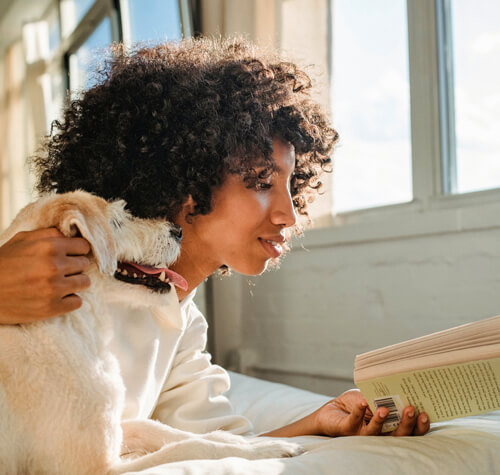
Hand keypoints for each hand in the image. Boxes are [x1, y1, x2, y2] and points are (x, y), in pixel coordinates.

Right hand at [0, 228, 90, 323]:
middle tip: (61, 270)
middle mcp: (54, 267)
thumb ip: (49, 234)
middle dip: (74, 266)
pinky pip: (77, 302)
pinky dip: (70, 300)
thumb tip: (71, 235)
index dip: (77, 250)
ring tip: (60, 283)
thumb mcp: (22, 240)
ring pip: (85, 282)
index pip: (83, 246)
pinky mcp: (51, 308)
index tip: (71, 255)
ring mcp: (54, 289)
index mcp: (49, 247)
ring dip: (75, 283)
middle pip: (85, 264)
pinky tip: (58, 296)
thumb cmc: (2, 264)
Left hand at [314, 389, 429, 436]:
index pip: (410, 430)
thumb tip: (400, 383)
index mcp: (391, 426)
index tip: (425, 414)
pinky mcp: (348, 429)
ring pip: (376, 432)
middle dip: (406, 424)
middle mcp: (380, 434)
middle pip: (397, 434)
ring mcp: (363, 433)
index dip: (419, 425)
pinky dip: (359, 411)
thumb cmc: (357, 403)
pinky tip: (363, 402)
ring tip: (385, 409)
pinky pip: (355, 421)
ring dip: (381, 420)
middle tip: (411, 410)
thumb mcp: (374, 397)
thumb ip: (386, 396)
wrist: (333, 410)